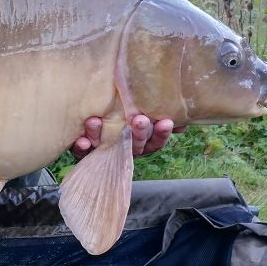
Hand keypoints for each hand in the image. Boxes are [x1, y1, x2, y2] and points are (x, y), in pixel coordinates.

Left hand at [71, 115, 186, 159]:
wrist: (88, 129)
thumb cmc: (119, 115)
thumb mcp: (139, 112)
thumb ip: (157, 114)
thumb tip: (183, 120)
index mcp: (140, 141)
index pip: (155, 140)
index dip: (161, 133)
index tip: (166, 121)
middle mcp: (124, 148)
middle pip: (134, 143)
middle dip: (138, 132)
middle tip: (139, 119)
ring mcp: (104, 151)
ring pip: (107, 146)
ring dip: (102, 135)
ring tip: (96, 121)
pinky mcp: (85, 153)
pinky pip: (83, 153)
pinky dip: (83, 146)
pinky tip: (83, 140)